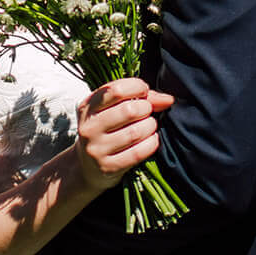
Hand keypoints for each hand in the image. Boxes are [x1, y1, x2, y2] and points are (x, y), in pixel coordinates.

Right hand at [73, 78, 173, 192]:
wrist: (89, 167)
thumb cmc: (107, 130)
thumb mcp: (113, 109)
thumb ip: (140, 98)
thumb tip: (168, 99)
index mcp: (88, 107)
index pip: (116, 90)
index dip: (137, 87)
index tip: (143, 92)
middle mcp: (89, 127)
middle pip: (129, 110)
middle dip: (146, 108)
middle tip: (146, 112)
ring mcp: (97, 149)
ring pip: (136, 132)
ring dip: (150, 126)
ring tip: (149, 126)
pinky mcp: (108, 167)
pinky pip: (138, 152)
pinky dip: (151, 143)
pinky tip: (150, 140)